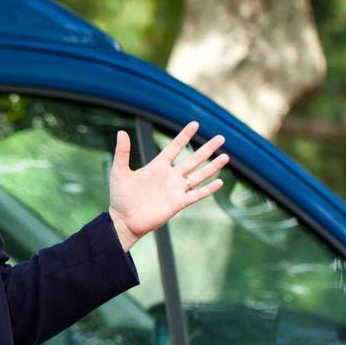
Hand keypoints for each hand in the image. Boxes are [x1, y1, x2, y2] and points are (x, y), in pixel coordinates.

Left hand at [108, 121, 228, 250]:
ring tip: (226, 156)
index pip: (174, 147)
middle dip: (207, 149)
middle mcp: (170, 176)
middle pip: (193, 159)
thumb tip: (121, 131)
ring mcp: (175, 189)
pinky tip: (220, 182)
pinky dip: (208, 189)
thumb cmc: (120, 197)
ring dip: (212, 166)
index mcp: (157, 166)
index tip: (195, 124)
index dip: (184, 136)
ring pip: (199, 175)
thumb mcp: (119, 171)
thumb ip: (122, 152)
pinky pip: (197, 194)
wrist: (124, 220)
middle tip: (221, 137)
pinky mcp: (178, 203)